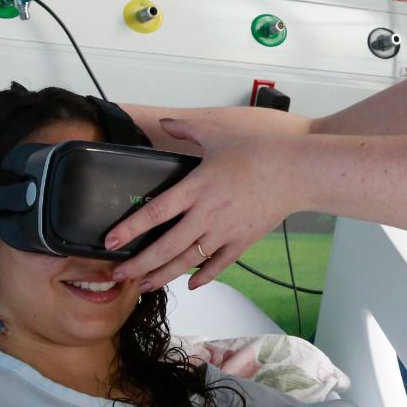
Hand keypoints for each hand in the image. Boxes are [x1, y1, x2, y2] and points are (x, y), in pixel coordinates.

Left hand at [107, 118, 297, 291]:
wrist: (295, 171)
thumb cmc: (258, 151)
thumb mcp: (215, 134)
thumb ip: (185, 129)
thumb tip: (165, 122)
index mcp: (196, 188)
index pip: (156, 212)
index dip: (131, 229)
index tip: (111, 241)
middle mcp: (207, 215)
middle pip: (166, 246)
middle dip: (140, 263)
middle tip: (118, 273)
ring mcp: (225, 232)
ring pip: (188, 261)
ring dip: (163, 275)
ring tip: (143, 285)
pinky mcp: (242, 242)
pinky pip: (218, 265)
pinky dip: (203, 276)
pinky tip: (190, 283)